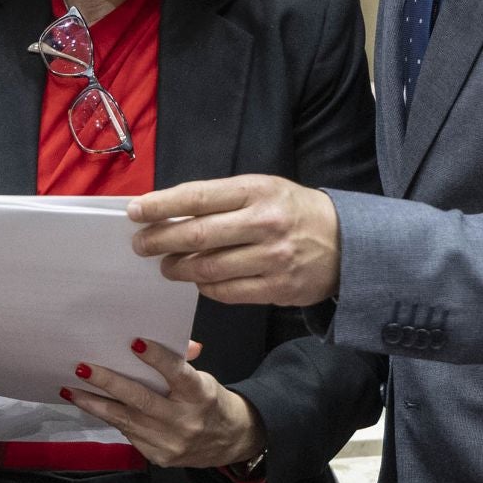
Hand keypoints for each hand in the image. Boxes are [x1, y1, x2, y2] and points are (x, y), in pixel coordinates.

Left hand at [62, 339, 266, 469]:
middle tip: (82, 367)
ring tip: (70, 389)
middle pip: (141, 400)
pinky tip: (88, 405)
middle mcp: (185, 421)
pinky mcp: (159, 457)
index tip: (134, 342)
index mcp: (201, 394)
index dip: (157, 358)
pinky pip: (128, 434)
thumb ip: (181, 363)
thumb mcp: (204, 379)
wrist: (230, 443)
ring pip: (126, 420)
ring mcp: (171, 443)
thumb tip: (160, 341)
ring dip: (94, 404)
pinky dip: (108, 418)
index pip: (177, 373)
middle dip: (109, 383)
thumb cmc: (209, 401)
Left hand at [128, 174, 340, 305]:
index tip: (135, 211)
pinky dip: (205, 287)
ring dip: (179, 268)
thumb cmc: (293, 211)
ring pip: (208, 267)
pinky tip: (198, 280)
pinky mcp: (278, 288)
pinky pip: (227, 292)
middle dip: (160, 240)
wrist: (347, 243)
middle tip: (140, 245)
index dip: (161, 205)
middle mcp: (264, 222)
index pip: (198, 196)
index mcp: (257, 190)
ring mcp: (273, 258)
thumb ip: (222, 200)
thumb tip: (169, 212)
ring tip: (167, 265)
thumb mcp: (263, 190)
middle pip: (197, 234)